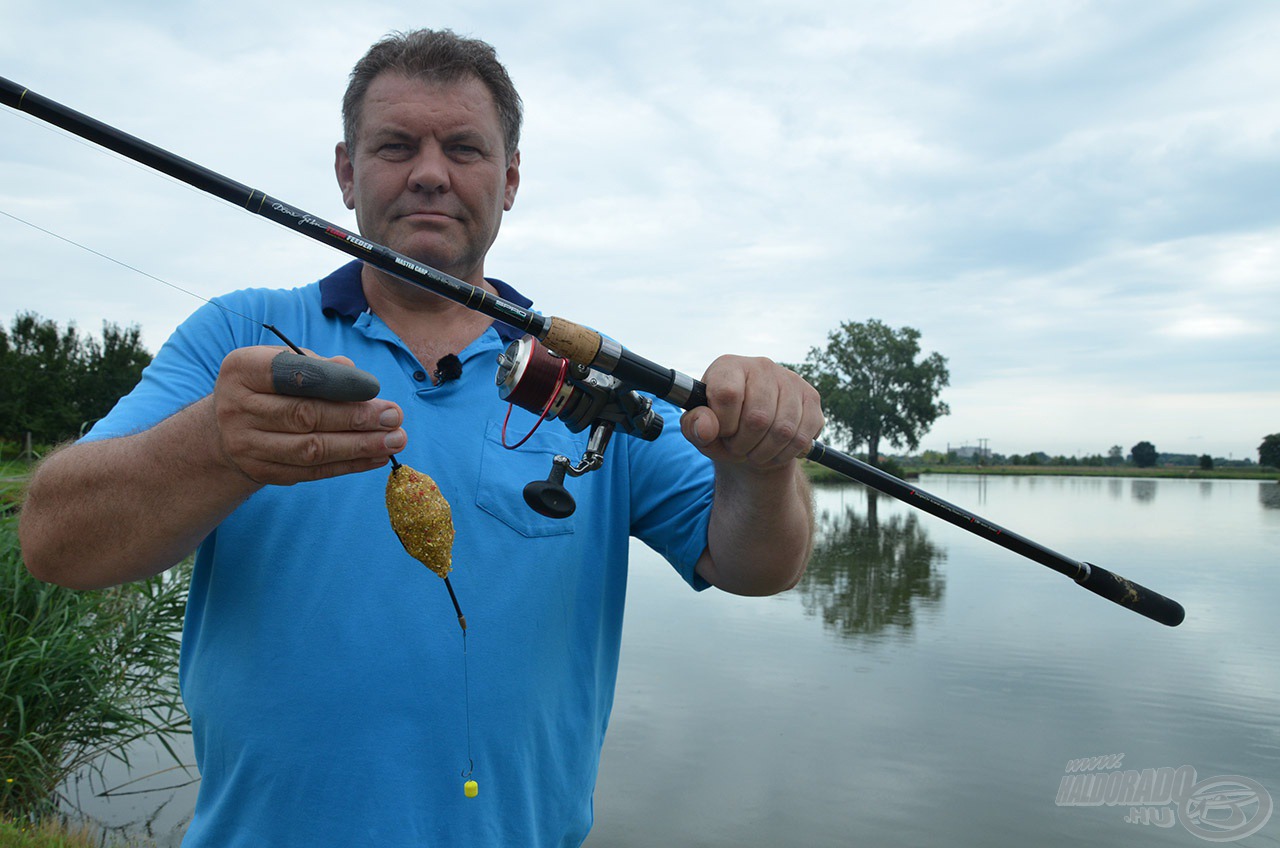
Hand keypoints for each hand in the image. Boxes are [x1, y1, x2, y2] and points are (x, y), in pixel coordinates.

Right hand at [213, 346, 404, 484]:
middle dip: (355, 417)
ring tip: (394, 440)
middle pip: (304, 415)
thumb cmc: (270, 387)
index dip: (335, 381)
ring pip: (310, 448)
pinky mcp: (262, 471)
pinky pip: (312, 471)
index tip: (374, 386)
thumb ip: (318, 365)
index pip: (291, 373)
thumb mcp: (284, 364)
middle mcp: (237, 407)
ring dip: (359, 446)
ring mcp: (246, 444)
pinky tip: (378, 457)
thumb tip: (353, 372)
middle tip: (394, 416)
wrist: (228, 428)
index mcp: (242, 369)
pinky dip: (349, 465)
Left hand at [679, 355, 822, 470]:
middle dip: (744, 445)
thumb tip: (707, 428)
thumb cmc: (722, 429)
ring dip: (764, 453)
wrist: (752, 436)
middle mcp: (761, 366)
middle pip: (758, 417)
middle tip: (737, 448)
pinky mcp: (811, 398)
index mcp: (728, 366)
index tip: (722, 432)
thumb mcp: (699, 429)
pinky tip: (774, 451)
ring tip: (754, 452)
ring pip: (783, 430)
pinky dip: (785, 454)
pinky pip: (802, 437)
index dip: (724, 424)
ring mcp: (790, 380)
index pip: (727, 394)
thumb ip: (693, 426)